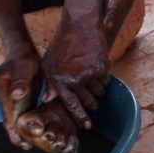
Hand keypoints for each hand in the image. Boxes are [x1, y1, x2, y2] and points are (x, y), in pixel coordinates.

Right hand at [0, 47, 44, 149]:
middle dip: (16, 134)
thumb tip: (16, 95)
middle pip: (8, 119)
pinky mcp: (17, 98)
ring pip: (14, 117)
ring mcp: (10, 98)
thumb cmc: (24, 58)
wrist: (21, 51)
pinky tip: (34, 129)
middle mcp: (4, 97)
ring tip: (30, 143)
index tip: (20, 142)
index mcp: (2, 91)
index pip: (7, 115)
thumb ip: (20, 81)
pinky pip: (20, 112)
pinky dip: (25, 121)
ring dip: (20, 130)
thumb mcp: (24, 67)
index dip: (13, 130)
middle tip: (26, 147)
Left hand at [40, 14, 107, 129]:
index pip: (72, 105)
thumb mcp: (48, 65)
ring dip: (98, 93)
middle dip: (92, 105)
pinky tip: (96, 73)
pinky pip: (106, 82)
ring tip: (93, 87)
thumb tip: (48, 101)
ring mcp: (90, 73)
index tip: (88, 126)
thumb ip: (50, 84)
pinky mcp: (103, 67)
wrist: (80, 26)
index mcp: (60, 80)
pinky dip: (103, 81)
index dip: (81, 117)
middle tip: (93, 106)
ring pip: (99, 93)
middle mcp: (75, 79)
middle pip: (89, 101)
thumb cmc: (62, 46)